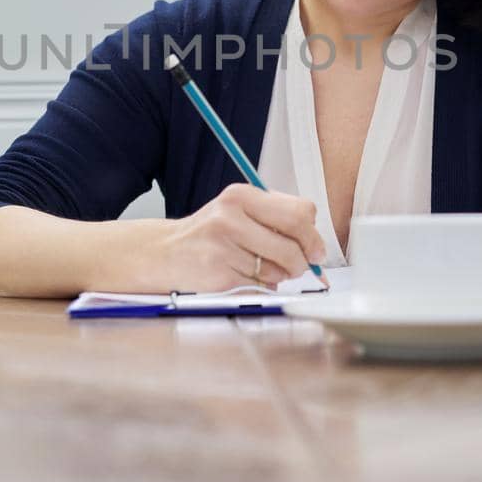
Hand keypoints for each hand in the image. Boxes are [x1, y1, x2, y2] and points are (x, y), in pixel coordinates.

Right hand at [151, 183, 323, 292]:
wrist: (166, 252)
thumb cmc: (210, 233)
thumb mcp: (239, 211)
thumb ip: (275, 219)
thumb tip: (315, 245)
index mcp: (242, 195)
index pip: (299, 212)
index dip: (312, 235)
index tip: (314, 248)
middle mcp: (231, 216)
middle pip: (293, 241)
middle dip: (304, 259)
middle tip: (303, 265)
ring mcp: (224, 245)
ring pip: (278, 268)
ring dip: (279, 275)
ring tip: (261, 268)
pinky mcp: (219, 272)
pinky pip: (260, 285)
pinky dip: (260, 285)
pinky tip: (243, 275)